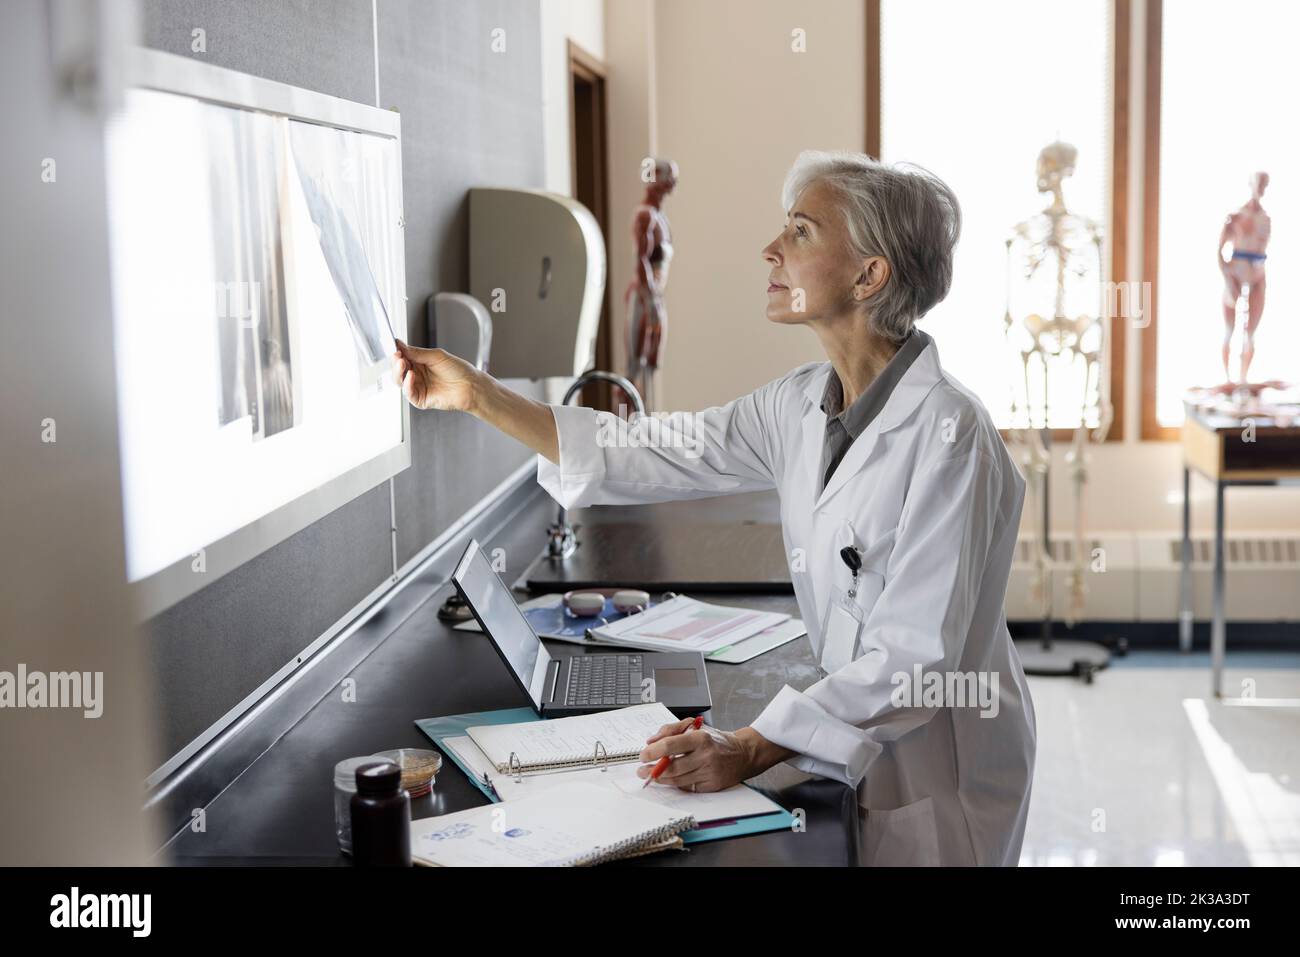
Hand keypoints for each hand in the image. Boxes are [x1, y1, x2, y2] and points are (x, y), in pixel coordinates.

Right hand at [392, 340, 479, 411]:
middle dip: (396, 362)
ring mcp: (418, 387)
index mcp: (420, 362)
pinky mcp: (420, 399)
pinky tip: (411, 376)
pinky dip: (407, 384)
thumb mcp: (436, 356)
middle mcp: (416, 375)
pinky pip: (408, 393)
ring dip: (398, 372)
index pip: (402, 357)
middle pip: (398, 370)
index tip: (394, 347)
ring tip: (402, 363)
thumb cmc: (458, 370)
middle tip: (397, 356)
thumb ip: (417, 352)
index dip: (397, 352)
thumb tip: (399, 345)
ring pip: (399, 381)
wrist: (470, 385)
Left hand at [636, 718, 757, 792]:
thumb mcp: (695, 726)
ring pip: (678, 780)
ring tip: (651, 776)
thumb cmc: (716, 740)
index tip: (643, 755)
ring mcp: (709, 773)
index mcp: (700, 738)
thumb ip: (671, 730)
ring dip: (661, 779)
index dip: (653, 752)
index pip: (670, 745)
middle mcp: (705, 756)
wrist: (743, 754)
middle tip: (642, 770)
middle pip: (672, 767)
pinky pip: (687, 787)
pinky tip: (669, 780)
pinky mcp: (711, 786)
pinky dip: (676, 784)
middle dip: (652, 771)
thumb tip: (651, 741)